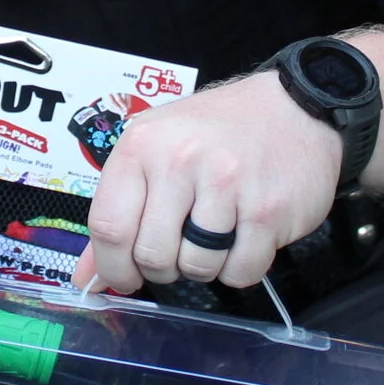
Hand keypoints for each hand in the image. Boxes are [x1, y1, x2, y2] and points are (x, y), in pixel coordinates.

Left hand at [73, 72, 339, 292]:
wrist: (295, 106)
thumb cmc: (219, 131)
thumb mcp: (157, 151)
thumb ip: (120, 210)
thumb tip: (88, 276)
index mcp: (143, 145)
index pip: (108, 226)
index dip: (112, 267)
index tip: (123, 277)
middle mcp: (181, 161)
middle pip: (153, 256)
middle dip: (163, 268)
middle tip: (179, 248)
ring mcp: (227, 185)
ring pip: (197, 268)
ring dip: (204, 266)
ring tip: (215, 234)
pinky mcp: (268, 210)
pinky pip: (240, 271)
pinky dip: (241, 266)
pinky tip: (245, 235)